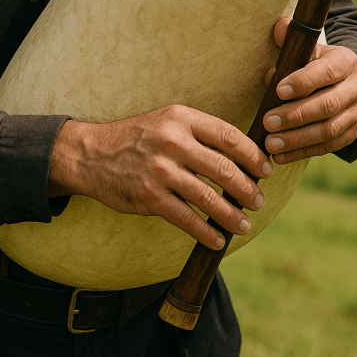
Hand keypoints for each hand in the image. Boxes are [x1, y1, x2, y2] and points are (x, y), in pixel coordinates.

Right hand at [48, 105, 272, 249]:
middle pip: (224, 169)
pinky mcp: (149, 197)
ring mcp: (161, 171)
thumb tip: (243, 153)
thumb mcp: (168, 120)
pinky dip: (206, 232)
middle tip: (258, 200)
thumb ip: (200, 132)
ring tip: (244, 224)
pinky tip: (217, 239)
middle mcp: (173, 142)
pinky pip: (187, 219)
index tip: (265, 169)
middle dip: (247, 189)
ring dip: (232, 215)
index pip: (229, 136)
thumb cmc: (137, 137)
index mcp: (181, 118)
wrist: (91, 154)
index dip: (253, 156)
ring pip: (209, 198)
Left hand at [262, 18, 356, 163]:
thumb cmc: (312, 63)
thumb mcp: (305, 48)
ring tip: (271, 143)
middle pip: (328, 105)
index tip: (278, 90)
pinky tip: (281, 155)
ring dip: (298, 138)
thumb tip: (280, 29)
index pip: (327, 72)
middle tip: (268, 122)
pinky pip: (329, 146)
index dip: (303, 82)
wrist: (341, 82)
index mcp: (346, 61)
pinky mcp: (351, 133)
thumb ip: (291, 40)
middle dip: (296, 115)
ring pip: (329, 130)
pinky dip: (304, 152)